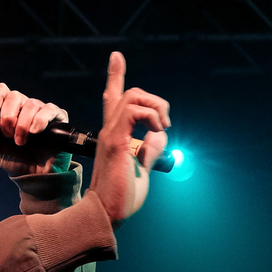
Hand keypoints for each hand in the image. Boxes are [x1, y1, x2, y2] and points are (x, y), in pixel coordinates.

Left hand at [0, 84, 70, 176]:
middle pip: (15, 95)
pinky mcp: (57, 117)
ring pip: (31, 104)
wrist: (31, 175)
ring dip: (23, 125)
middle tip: (8, 134)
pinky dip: (40, 120)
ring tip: (21, 141)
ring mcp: (41, 110)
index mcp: (7, 109)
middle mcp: (24, 107)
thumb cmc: (13, 159)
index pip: (1, 90)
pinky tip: (35, 132)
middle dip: (8, 116)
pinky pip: (49, 109)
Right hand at [86, 52, 169, 223]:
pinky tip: (157, 133)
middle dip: (156, 101)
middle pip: (130, 93)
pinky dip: (152, 118)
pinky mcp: (116, 141)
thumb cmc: (122, 197)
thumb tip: (160, 133)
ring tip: (161, 128)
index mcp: (114, 136)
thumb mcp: (143, 168)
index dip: (116, 77)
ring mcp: (110, 134)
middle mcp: (109, 131)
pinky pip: (135, 111)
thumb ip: (149, 148)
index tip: (117, 57)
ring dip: (156, 107)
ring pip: (133, 96)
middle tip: (164, 125)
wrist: (107, 214)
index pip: (113, 100)